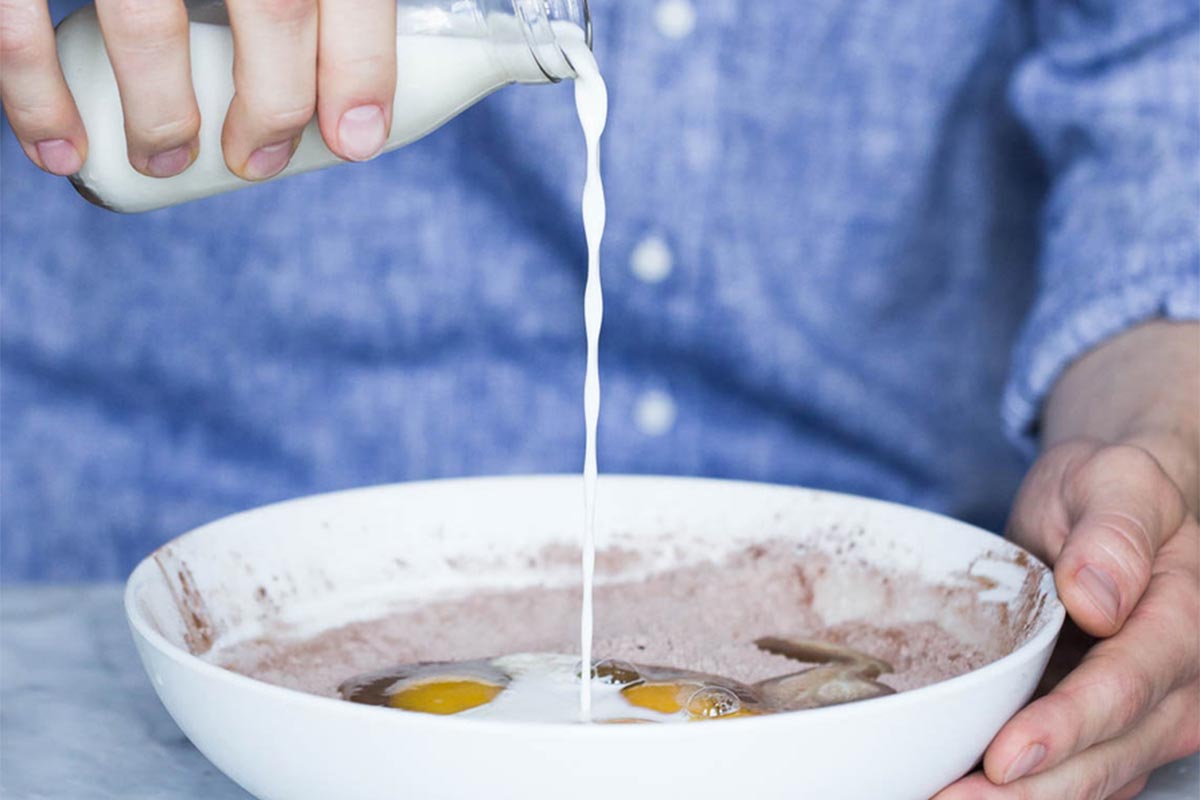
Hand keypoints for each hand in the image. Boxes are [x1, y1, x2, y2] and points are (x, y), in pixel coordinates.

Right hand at [0, 0, 396, 178]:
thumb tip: (347, 54)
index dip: (358, 66)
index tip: (355, 136)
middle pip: (268, 4)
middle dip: (274, 107)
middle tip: (263, 158)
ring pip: (147, 24)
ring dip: (163, 116)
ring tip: (166, 160)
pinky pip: (17, 18)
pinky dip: (37, 95)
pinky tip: (63, 149)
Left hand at [936, 438, 1199, 798]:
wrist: (1106, 506)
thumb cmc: (1105, 491)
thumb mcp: (1113, 480)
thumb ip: (1113, 532)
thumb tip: (1098, 597)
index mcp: (1184, 619)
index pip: (1125, 689)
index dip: (1065, 729)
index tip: (1006, 758)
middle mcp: (1179, 682)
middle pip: (1108, 755)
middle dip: (1031, 791)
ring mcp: (1150, 714)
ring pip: (1092, 778)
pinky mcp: (1113, 728)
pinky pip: (1077, 774)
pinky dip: (1026, 793)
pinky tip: (963, 792)